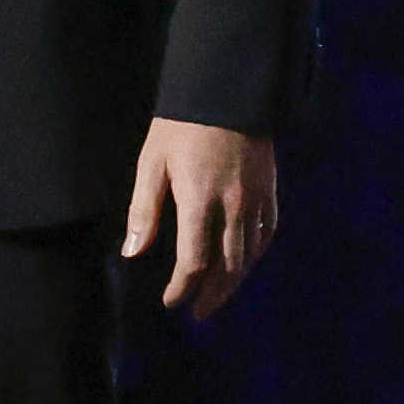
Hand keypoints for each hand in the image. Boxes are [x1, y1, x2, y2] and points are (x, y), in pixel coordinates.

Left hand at [122, 117, 277, 319]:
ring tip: (218, 294)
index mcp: (199, 201)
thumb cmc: (180, 126)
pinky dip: (255, 255)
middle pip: (228, 267)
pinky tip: (244, 262)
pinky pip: (266, 234)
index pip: (194, 261)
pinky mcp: (270, 192)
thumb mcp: (152, 162)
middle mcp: (232, 208)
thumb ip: (144, 209)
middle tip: (199, 311)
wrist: (226, 92)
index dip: (182, 288)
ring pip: (249, 255)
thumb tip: (133, 253)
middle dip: (212, 294)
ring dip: (234, 281)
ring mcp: (256, 201)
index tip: (171, 301)